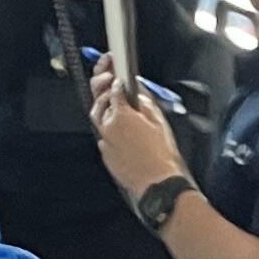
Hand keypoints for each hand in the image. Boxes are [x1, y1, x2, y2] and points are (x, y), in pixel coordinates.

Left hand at [89, 70, 185, 200]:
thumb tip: (138, 93)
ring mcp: (105, 142)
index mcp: (121, 114)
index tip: (120, 76)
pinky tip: (119, 128)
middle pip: (99, 101)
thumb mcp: (158, 121)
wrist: (157, 183)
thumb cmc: (161, 155)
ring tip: (109, 100)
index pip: (115, 89)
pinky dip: (108, 128)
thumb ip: (144, 102)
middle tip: (106, 75)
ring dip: (103, 107)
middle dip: (102, 86)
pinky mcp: (106, 155)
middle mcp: (109, 126)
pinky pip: (103, 136)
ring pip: (97, 118)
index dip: (117, 79)